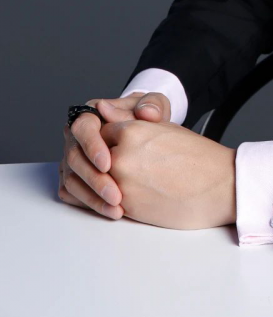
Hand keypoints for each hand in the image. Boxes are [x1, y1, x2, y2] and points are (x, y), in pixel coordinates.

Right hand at [58, 91, 171, 219]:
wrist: (148, 136)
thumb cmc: (147, 117)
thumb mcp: (155, 106)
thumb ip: (152, 105)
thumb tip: (144, 112)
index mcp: (91, 114)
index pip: (83, 127)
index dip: (92, 146)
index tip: (108, 164)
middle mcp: (76, 137)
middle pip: (74, 157)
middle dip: (95, 179)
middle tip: (115, 194)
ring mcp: (73, 159)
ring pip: (72, 179)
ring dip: (92, 197)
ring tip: (116, 208)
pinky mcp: (74, 178)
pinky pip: (72, 193)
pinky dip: (89, 204)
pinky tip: (109, 211)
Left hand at [99, 117, 236, 229]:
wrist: (218, 186)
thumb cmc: (196, 156)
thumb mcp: (163, 129)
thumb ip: (129, 120)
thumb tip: (102, 109)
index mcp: (133, 130)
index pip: (101, 132)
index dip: (108, 139)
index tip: (117, 145)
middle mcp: (122, 155)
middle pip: (96, 157)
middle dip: (105, 162)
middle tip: (124, 166)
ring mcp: (122, 183)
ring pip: (99, 180)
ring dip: (107, 182)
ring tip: (131, 181)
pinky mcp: (126, 207)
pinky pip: (107, 201)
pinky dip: (113, 199)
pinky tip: (134, 194)